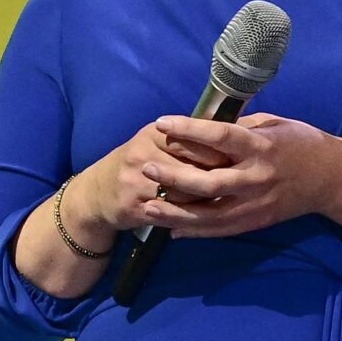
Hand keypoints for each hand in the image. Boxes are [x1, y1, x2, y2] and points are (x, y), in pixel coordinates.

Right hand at [60, 120, 232, 243]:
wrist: (97, 193)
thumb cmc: (141, 161)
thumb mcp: (161, 140)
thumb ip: (197, 134)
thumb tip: (244, 124)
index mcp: (155, 133)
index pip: (196, 138)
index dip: (222, 151)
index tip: (243, 158)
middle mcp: (143, 153)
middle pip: (193, 165)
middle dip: (220, 175)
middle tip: (242, 181)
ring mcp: (136, 181)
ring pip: (185, 192)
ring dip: (208, 199)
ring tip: (230, 199)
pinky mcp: (134, 206)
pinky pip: (172, 213)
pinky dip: (190, 216)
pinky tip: (206, 216)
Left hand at [132, 112, 341, 239]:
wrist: (332, 179)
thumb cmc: (301, 143)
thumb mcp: (274, 125)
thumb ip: (240, 127)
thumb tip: (202, 124)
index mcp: (262, 146)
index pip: (220, 136)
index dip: (189, 129)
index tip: (162, 123)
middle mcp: (257, 177)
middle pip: (208, 182)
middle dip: (174, 176)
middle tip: (146, 168)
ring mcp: (256, 203)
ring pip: (209, 214)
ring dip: (175, 213)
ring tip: (147, 208)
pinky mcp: (256, 222)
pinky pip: (220, 230)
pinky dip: (194, 231)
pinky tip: (171, 229)